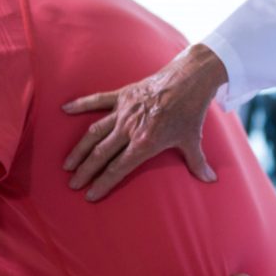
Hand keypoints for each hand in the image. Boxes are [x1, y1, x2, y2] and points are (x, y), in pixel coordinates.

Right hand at [62, 44, 227, 200]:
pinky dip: (81, 104)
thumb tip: (210, 180)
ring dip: (79, 149)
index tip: (89, 195)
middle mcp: (129, 128)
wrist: (188, 79)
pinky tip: (65, 109)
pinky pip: (98, 100)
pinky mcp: (123, 95)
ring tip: (67, 164)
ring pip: (94, 132)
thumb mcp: (192, 139)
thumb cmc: (190, 111)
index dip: (103, 183)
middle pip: (101, 154)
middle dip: (85, 171)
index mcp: (145, 143)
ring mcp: (124, 110)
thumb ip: (198, 162)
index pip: (118, 168)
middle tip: (72, 184)